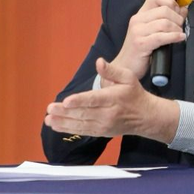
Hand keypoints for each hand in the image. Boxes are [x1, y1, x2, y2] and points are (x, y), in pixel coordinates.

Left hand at [44, 58, 180, 142]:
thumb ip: (112, 70)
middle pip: (84, 113)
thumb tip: (99, 62)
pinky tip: (56, 126)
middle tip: (50, 109)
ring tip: (49, 119)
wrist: (145, 117)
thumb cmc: (134, 93)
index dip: (79, 101)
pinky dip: (68, 129)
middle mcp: (108, 113)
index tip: (66, 101)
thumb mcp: (128, 77)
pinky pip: (82, 131)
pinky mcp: (100, 132)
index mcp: (113, 98)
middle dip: (65, 112)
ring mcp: (103, 125)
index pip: (94, 100)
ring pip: (81, 124)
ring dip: (63, 122)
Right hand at [109, 0, 187, 82]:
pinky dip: (174, 37)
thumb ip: (167, 19)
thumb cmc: (140, 50)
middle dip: (178, 18)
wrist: (125, 67)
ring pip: (164, 23)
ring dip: (177, 29)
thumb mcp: (152, 31)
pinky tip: (180, 38)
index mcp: (140, 14)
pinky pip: (162, 37)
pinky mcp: (141, 44)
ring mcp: (138, 31)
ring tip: (179, 34)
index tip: (177, 12)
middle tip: (180, 27)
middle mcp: (137, 20)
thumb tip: (183, 9)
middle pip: (164, 10)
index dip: (170, 2)